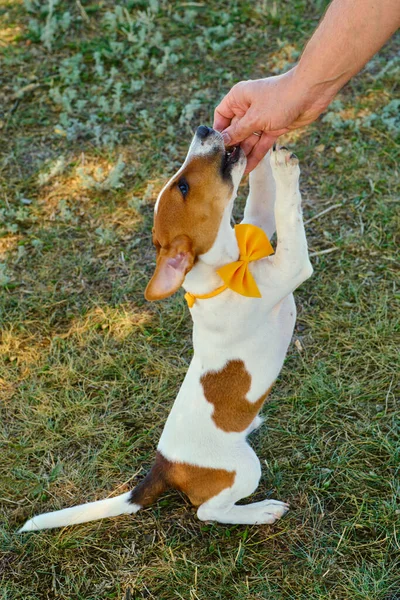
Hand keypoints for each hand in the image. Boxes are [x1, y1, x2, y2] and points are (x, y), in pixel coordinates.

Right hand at [213, 68, 333, 171]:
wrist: (311, 93)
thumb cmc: (280, 98)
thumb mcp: (255, 118)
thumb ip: (238, 132)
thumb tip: (222, 141)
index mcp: (238, 98)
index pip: (221, 115)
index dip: (218, 131)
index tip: (215, 147)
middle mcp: (247, 108)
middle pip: (235, 131)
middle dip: (231, 147)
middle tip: (224, 166)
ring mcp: (261, 119)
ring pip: (248, 140)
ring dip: (243, 154)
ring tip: (235, 171)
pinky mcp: (273, 128)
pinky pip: (261, 144)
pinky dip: (256, 155)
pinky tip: (247, 168)